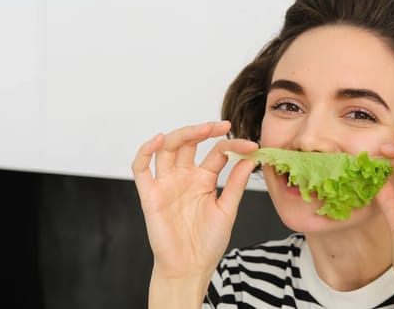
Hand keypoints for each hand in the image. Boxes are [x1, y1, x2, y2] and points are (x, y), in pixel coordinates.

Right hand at [132, 121, 257, 279]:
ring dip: (181, 134)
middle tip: (222, 125)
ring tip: (200, 129)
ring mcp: (166, 183)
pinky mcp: (149, 195)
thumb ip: (235, 184)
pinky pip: (141, 169)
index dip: (233, 145)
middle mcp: (183, 176)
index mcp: (203, 179)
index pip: (217, 152)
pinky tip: (159, 141)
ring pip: (166, 149)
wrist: (190, 268)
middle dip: (204, 130)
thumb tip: (250, 159)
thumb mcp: (227, 210)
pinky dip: (146, 152)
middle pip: (189, 142)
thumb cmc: (207, 242)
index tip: (252, 146)